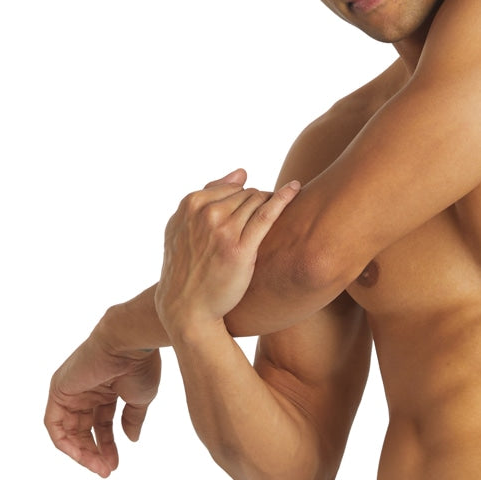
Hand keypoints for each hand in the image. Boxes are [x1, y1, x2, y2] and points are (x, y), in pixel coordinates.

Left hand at [44, 329, 161, 476]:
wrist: (128, 344)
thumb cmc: (139, 365)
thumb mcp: (139, 399)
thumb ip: (132, 419)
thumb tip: (131, 439)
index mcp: (105, 390)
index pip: (101, 424)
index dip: (107, 446)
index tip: (114, 464)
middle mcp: (85, 391)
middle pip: (84, 429)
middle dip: (94, 452)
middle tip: (106, 470)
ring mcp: (70, 391)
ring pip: (69, 430)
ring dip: (81, 452)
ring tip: (98, 468)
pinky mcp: (59, 391)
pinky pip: (54, 424)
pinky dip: (65, 443)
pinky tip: (80, 455)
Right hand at [154, 169, 299, 338]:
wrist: (187, 307)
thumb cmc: (189, 268)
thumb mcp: (184, 227)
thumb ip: (210, 195)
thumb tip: (242, 172)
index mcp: (190, 204)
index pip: (231, 187)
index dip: (246, 198)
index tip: (257, 210)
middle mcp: (206, 213)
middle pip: (247, 193)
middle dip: (260, 203)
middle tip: (266, 225)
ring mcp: (223, 230)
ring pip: (258, 201)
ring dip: (270, 206)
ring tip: (276, 224)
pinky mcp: (241, 249)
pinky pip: (267, 215)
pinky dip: (283, 199)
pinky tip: (296, 189)